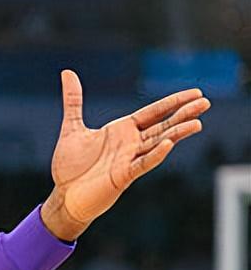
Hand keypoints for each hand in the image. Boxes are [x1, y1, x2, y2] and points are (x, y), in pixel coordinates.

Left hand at [41, 70, 209, 240]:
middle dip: (182, 114)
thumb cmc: (69, 166)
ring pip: (157, 144)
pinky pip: (142, 164)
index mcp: (122, 131)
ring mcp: (128, 161)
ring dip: (176, 134)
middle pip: (162, 126)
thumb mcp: (71, 127)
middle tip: (205, 102)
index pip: (153, 113)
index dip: (172, 103)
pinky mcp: (122, 177)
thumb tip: (67, 73)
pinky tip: (168, 143)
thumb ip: (73, 101)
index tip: (195, 93)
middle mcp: (129, 144)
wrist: (63, 196)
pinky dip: (155, 154)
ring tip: (196, 123)